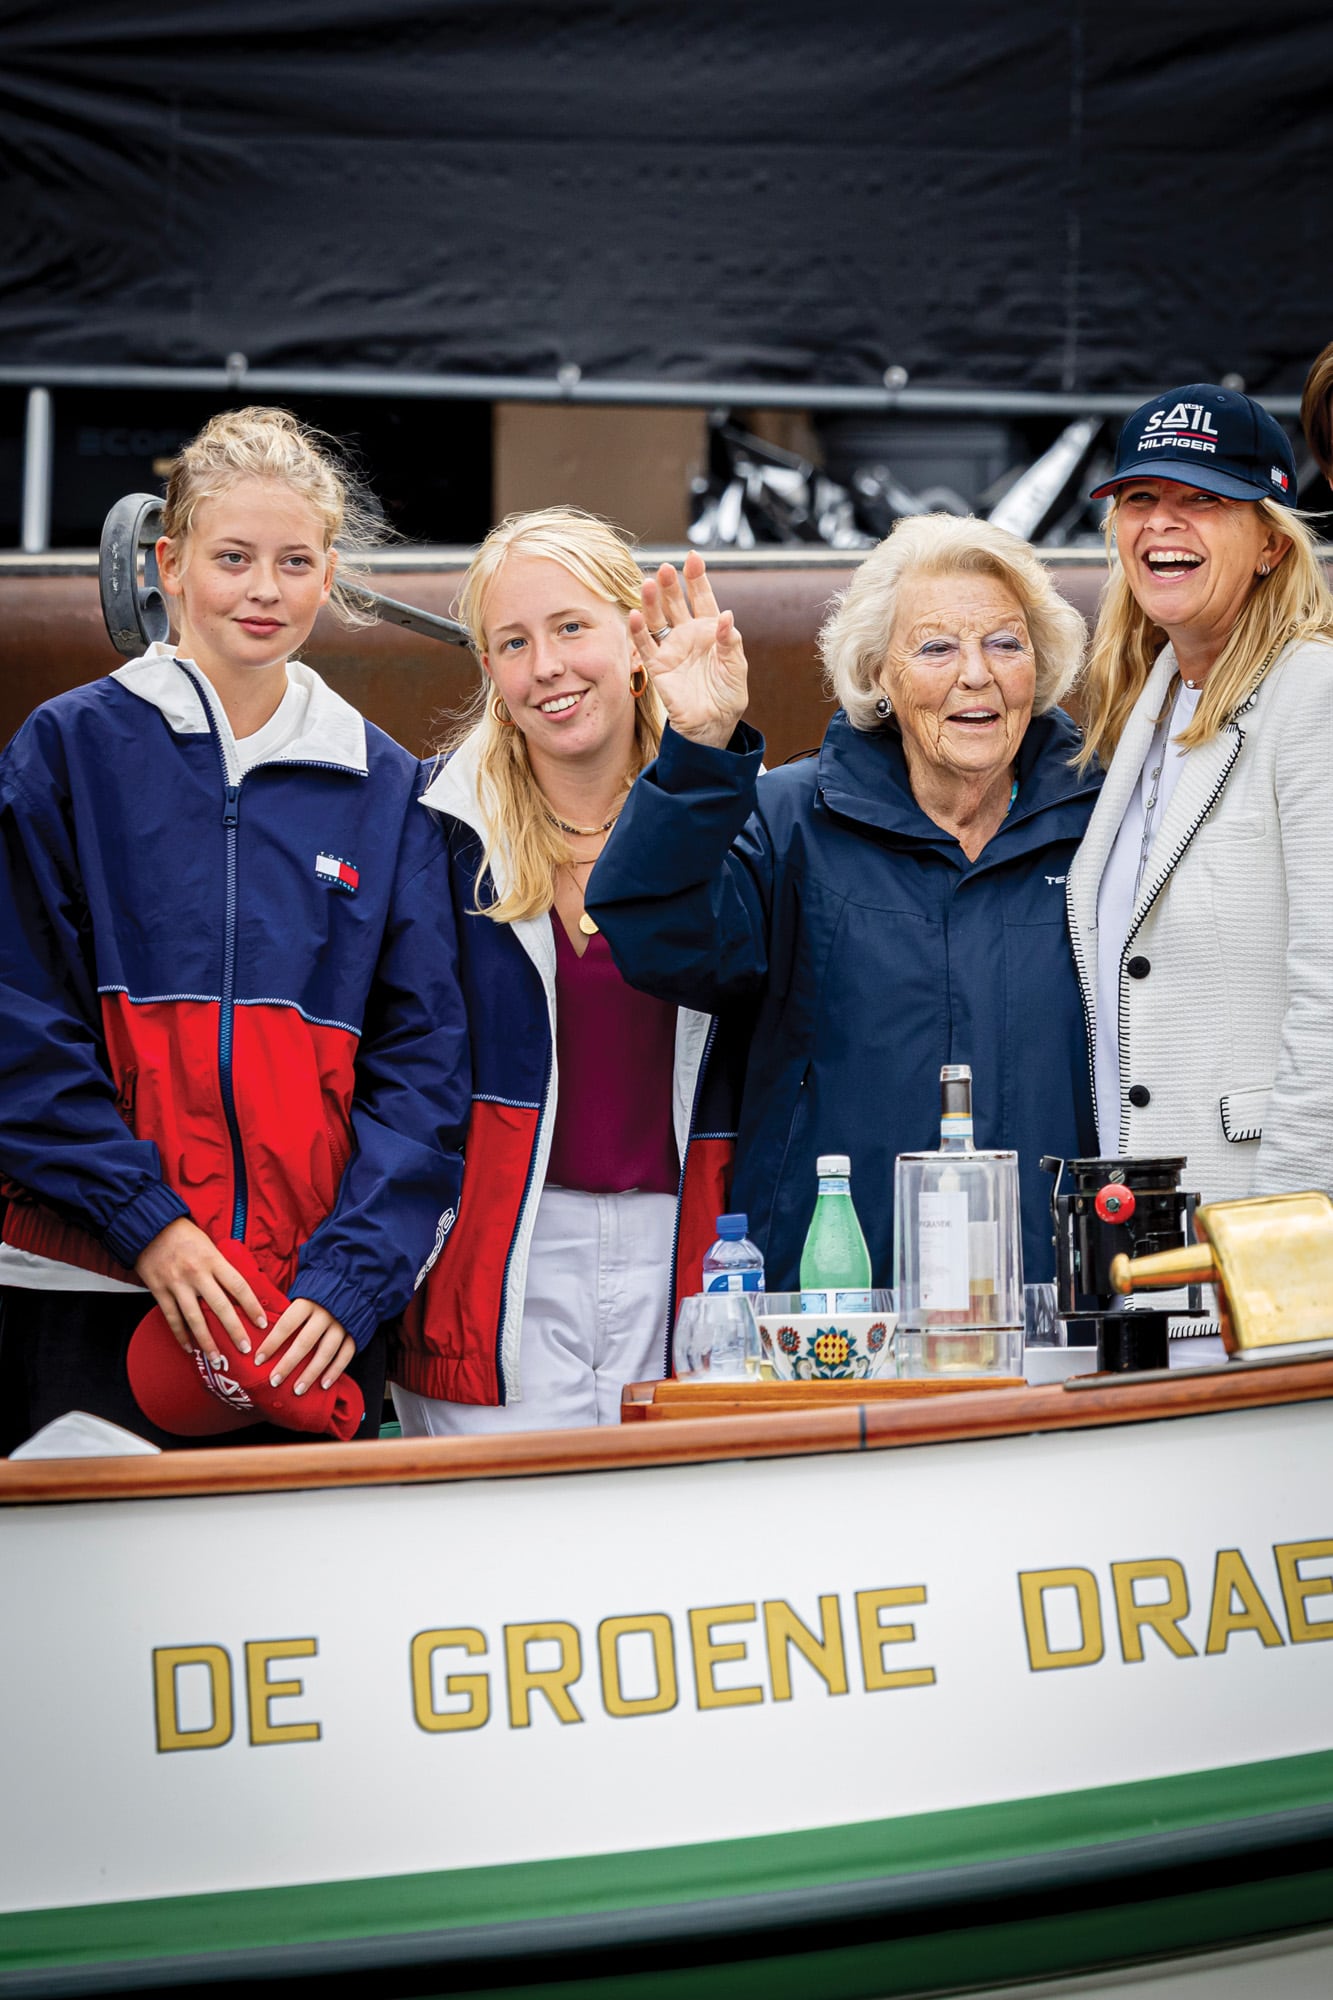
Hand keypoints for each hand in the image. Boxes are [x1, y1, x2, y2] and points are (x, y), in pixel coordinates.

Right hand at [134, 1217, 267, 1366]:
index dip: (252, 1306)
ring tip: (216, 1358)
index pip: (238, 1286)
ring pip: (195, 1318)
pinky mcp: (159, 1290)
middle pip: (220, 1307)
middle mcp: (197, 1273)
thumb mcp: (209, 1245)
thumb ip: (221, 1267)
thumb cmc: (184, 1234)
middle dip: (234, 1330)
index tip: (262, 1323)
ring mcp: (177, 1283)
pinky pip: (172, 1317)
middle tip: (245, 1349)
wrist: (148, 1226)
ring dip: (207, 1341)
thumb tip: (239, 1289)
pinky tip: (189, 1348)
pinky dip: (180, 1335)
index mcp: (213, 1260)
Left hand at [254, 1299, 355, 1395]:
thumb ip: (287, 1313)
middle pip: (304, 1342)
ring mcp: (342, 1325)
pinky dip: (335, 1371)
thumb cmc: (317, 1295)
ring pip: (325, 1352)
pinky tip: (324, 1385)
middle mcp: (325, 1314)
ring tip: (298, 1390)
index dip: (272, 1343)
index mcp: (307, 1303)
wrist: (352, 1285)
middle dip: (288, 1363)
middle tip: (274, 1381)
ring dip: (311, 1373)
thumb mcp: (301, 1296)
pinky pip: (346, 1355)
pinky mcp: (355, 1333)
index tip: (258, 1360)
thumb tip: (259, 1331)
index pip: (286, 1325)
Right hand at [629, 550, 748, 748]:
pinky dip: (638, 631)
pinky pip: (645, 646)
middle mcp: (688, 634)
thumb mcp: (737, 668)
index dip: (697, 578)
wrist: (712, 725)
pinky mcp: (657, 667)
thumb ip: (731, 642)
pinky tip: (634, 615)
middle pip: (676, 603)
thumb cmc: (728, 696)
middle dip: (670, 585)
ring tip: (647, 584)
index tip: (693, 558)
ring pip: (657, 619)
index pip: (702, 598)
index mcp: (710, 630)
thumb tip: (727, 616)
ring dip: (651, 602)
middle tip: (665, 568)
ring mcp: (671, 649)